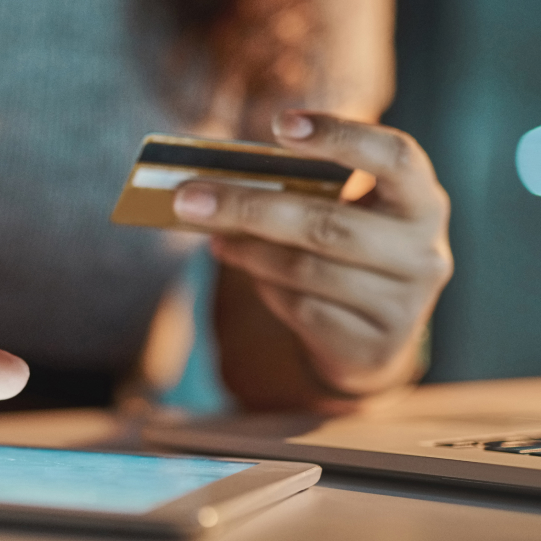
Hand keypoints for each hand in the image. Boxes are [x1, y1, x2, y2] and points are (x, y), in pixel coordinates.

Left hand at [174, 111, 451, 394]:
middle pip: (327, 224)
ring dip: (248, 250)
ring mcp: (404, 304)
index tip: (281, 124)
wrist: (373, 335)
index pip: (395, 157)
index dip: (341, 137)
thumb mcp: (341, 212)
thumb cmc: (346, 251)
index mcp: (421, 200)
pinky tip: (244, 266)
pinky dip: (264, 285)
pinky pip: (301, 308)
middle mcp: (424, 251)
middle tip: (189, 197)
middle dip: (250, 206)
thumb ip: (300, 191)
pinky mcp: (373, 345)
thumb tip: (215, 183)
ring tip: (213, 234)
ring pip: (305, 269)